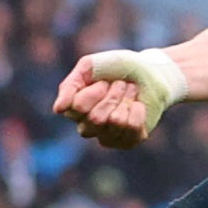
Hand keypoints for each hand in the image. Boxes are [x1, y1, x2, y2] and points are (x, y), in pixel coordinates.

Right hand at [53, 47, 183, 149]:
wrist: (149, 72)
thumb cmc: (117, 68)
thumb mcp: (90, 65)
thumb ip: (70, 85)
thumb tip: (58, 109)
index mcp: (74, 108)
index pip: (77, 108)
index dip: (94, 92)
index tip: (104, 80)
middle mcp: (87, 126)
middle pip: (96, 119)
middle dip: (113, 96)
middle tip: (121, 84)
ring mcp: (106, 136)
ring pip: (115, 122)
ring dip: (127, 100)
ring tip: (130, 91)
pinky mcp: (127, 141)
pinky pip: (132, 128)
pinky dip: (138, 110)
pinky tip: (138, 105)